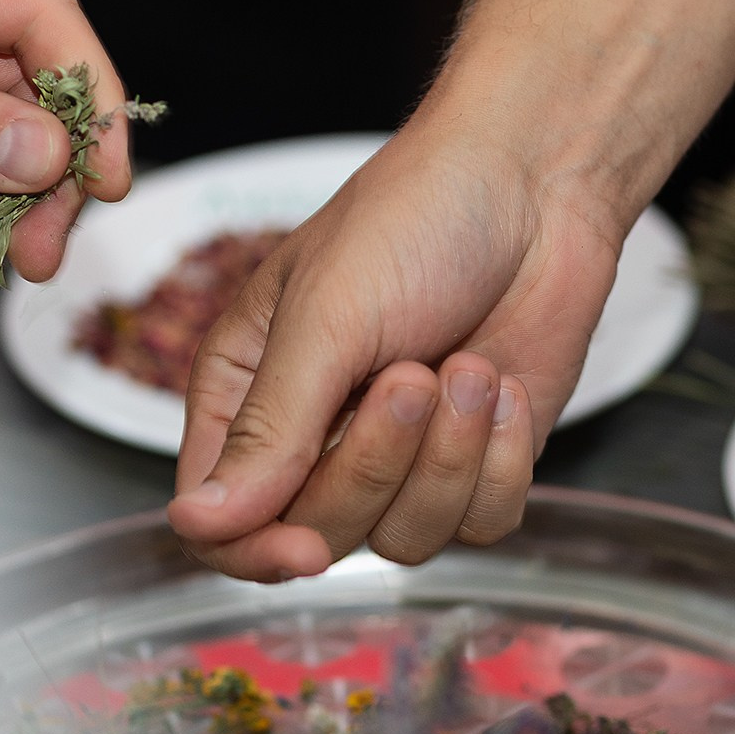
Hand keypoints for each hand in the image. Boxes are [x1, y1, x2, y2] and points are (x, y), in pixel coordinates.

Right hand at [166, 118, 632, 579]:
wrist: (538, 183)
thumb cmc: (415, 217)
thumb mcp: (326, 316)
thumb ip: (269, 430)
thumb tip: (196, 525)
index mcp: (246, 395)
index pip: (222, 523)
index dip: (257, 551)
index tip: (307, 550)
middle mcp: (316, 437)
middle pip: (319, 534)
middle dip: (378, 464)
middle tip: (413, 373)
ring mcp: (402, 456)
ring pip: (406, 539)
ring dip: (450, 456)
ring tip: (467, 367)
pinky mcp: (478, 463)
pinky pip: (483, 524)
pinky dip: (503, 461)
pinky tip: (506, 386)